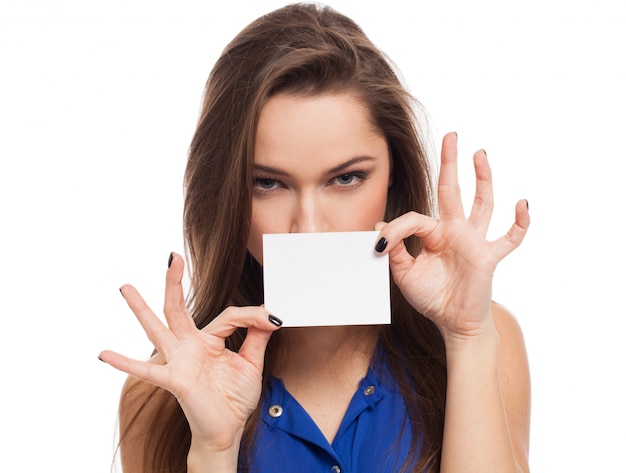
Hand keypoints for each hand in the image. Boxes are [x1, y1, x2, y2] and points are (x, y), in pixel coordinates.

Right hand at [99, 253, 281, 451]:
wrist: (226, 429)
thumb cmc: (234, 398)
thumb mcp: (251, 362)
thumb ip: (257, 337)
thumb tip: (270, 313)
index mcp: (209, 341)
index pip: (229, 316)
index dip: (253, 315)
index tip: (273, 318)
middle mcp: (190, 346)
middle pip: (178, 308)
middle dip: (174, 282)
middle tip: (172, 256)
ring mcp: (179, 361)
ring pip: (158, 329)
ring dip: (141, 308)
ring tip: (125, 288)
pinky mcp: (175, 380)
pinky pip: (147, 370)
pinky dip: (125, 363)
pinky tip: (105, 354)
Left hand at [375, 132, 528, 340]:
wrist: (453, 324)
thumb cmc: (432, 297)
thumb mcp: (404, 274)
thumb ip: (392, 250)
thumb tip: (377, 226)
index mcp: (434, 234)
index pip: (415, 218)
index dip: (395, 229)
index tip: (378, 246)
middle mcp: (455, 232)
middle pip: (453, 190)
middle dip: (451, 163)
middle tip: (451, 136)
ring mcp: (474, 241)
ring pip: (482, 203)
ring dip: (483, 179)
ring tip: (480, 154)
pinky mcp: (489, 257)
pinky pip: (510, 238)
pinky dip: (519, 223)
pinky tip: (522, 204)